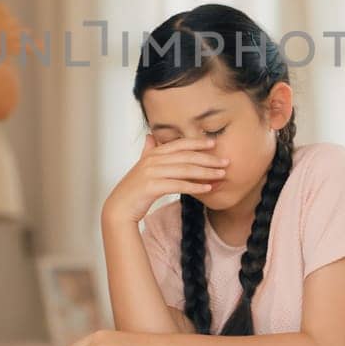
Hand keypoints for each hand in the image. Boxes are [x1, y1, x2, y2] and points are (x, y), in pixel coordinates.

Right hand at [100, 135, 227, 228]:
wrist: (119, 208)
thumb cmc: (134, 190)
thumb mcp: (141, 167)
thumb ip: (148, 152)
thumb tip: (150, 137)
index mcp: (152, 154)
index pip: (179, 144)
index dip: (197, 143)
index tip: (214, 144)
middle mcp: (152, 160)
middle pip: (186, 156)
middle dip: (208, 158)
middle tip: (225, 161)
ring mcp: (151, 173)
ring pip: (185, 170)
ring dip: (206, 172)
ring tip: (221, 175)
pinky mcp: (152, 187)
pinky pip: (179, 185)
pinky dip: (195, 186)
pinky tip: (207, 188)